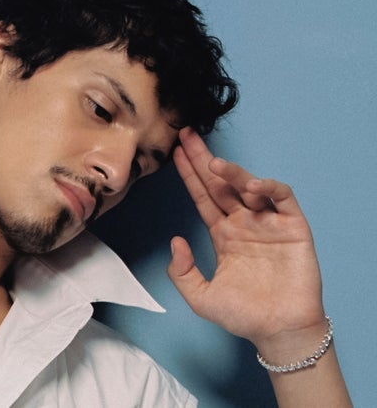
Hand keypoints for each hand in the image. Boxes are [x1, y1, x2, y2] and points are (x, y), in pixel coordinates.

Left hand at [167, 127, 326, 354]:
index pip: (203, 197)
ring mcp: (267, 223)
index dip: (189, 176)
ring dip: (233, 172)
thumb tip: (175, 240)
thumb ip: (182, 271)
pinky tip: (253, 185)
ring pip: (249, 187)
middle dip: (203, 159)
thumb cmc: (242, 315)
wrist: (278, 331)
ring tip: (214, 165)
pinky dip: (270, 187)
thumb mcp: (200, 296)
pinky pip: (282, 199)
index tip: (175, 153)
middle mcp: (243, 223)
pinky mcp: (292, 227)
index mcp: (223, 234)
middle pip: (221, 184)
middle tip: (187, 136)